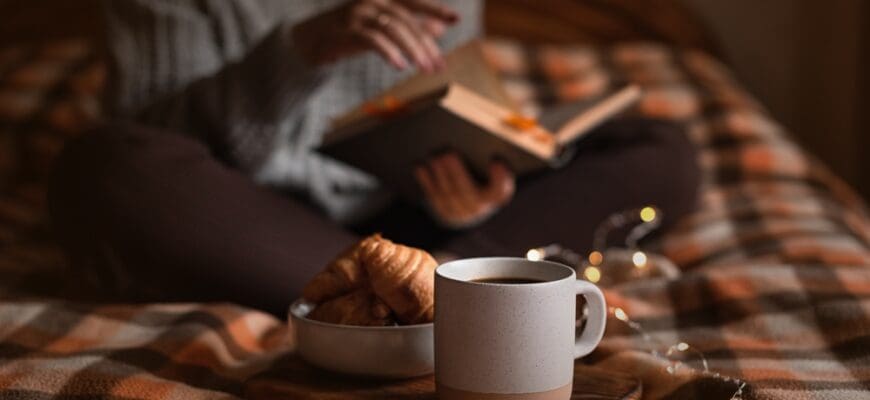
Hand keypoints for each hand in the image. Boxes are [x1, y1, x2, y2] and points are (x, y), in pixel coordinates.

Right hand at [292, 0, 458, 71]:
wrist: (310, 39)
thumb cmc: (351, 32)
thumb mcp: (384, 28)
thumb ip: (410, 28)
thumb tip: (439, 29)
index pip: (414, 1)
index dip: (435, 9)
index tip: (456, 19)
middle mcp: (371, 1)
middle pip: (406, 20)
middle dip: (426, 43)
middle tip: (439, 64)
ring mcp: (357, 14)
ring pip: (393, 29)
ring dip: (413, 50)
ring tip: (425, 68)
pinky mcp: (345, 30)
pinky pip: (372, 40)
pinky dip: (388, 52)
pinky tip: (399, 66)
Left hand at [414, 153, 514, 228]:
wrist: (470, 198)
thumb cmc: (483, 171)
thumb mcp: (488, 164)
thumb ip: (489, 155)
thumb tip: (481, 141)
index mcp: (498, 195)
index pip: (501, 190)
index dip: (499, 178)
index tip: (495, 161)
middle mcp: (480, 209)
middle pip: (468, 192)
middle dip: (457, 173)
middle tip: (448, 154)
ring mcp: (461, 215)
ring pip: (448, 196)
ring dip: (439, 176)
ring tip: (434, 157)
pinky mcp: (444, 214)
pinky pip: (433, 198)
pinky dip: (426, 181)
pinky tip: (420, 166)